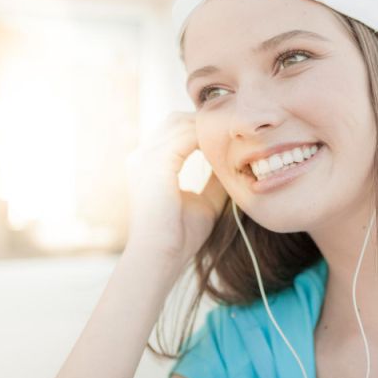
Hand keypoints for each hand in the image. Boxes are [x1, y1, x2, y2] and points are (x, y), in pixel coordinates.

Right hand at [124, 111, 227, 262]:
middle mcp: (142, 157)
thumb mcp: (206, 201)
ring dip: (206, 126)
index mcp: (149, 165)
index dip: (202, 129)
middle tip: (234, 129)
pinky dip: (205, 136)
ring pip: (180, 123)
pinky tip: (224, 144)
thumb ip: (215, 180)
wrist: (161, 256)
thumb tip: (234, 164)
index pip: (175, 132)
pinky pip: (184, 136)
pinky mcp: (155, 163)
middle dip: (204, 121)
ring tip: (232, 134)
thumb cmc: (180, 236)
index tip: (230, 135)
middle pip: (175, 121)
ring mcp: (145, 158)